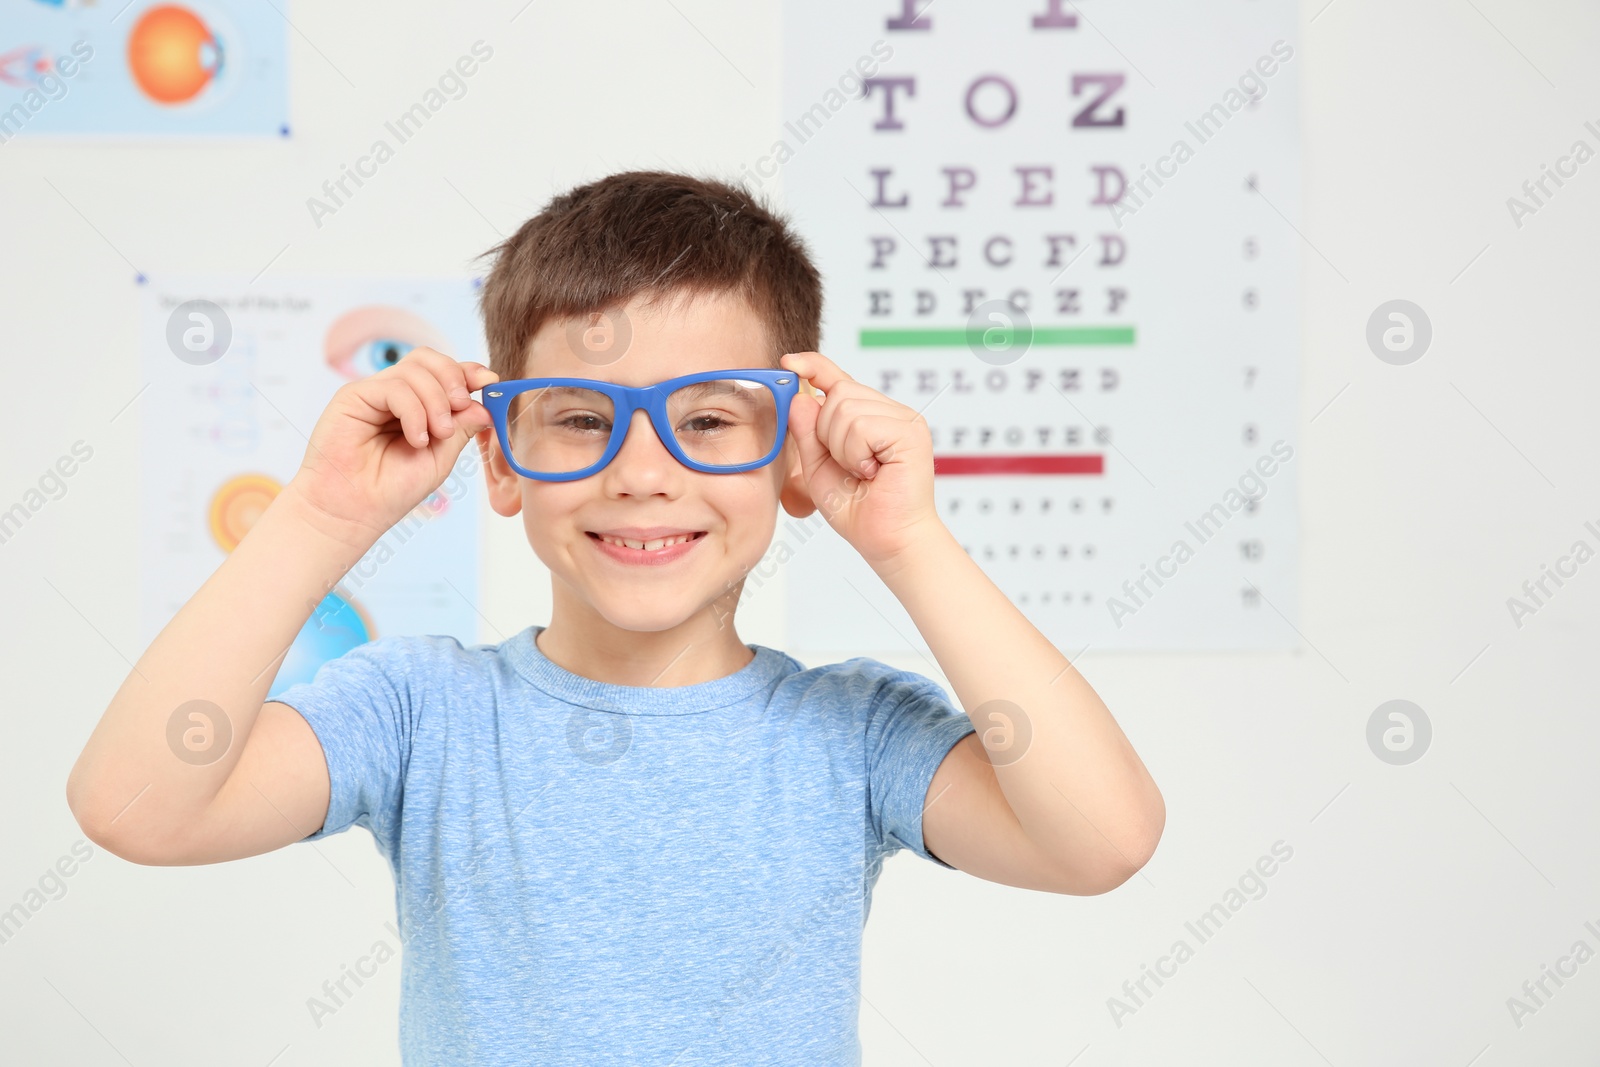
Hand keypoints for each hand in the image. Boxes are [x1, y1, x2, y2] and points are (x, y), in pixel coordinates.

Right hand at [288, 347, 498, 543]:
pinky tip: (416, 439)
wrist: (353, 512)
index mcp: (417, 406)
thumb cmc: (391, 490)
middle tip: (462, 406)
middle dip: (454, 377)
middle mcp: (395, 395)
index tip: (490, 381)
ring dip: (436, 400)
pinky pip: (393, 386)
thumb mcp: (440, 458)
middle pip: (428, 360)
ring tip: (438, 434)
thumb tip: (484, 405)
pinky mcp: (353, 397)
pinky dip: (414, 411)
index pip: (443, 374)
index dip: (468, 372)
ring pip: (414, 369)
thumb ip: (461, 428)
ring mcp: (373, 394)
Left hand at [780, 351, 942, 568]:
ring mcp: (904, 420)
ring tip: (862, 471)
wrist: (887, 542)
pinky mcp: (910, 432)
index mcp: (872, 417)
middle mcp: (891, 413)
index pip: (839, 379)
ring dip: (841, 447)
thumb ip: (807, 433)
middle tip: (849, 465)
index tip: (789, 361)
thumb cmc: (859, 510)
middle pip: (838, 392)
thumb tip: (801, 396)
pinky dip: (855, 453)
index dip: (814, 366)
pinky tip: (872, 472)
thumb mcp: (818, 468)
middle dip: (827, 432)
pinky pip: (861, 425)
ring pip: (846, 407)